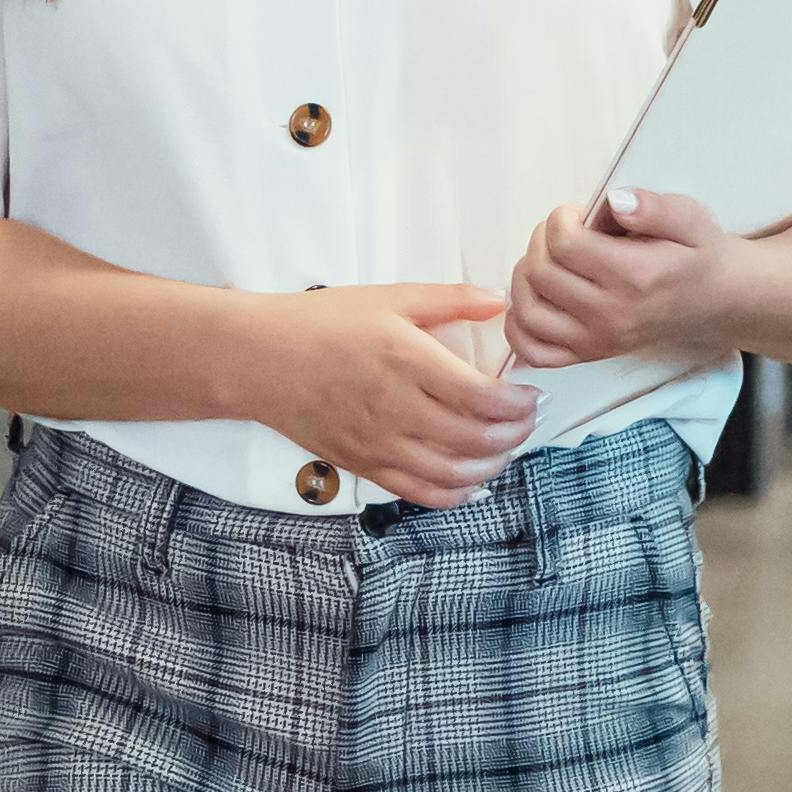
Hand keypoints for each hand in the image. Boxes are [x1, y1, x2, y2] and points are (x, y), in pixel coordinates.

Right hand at [240, 284, 536, 505]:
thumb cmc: (320, 324)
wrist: (259, 359)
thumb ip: (449, 300)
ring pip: (454, 473)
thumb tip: (499, 302)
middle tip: (527, 421)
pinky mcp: (363, 465)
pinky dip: (455, 493)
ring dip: (491, 466)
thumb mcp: (389, 297)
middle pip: (477, 439)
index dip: (519, 404)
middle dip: (515, 434)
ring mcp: (379, 443)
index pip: (484, 398)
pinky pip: (420, 492)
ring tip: (504, 448)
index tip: (532, 396)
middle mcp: (397, 408)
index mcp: (407, 360)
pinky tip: (470, 481)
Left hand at [506, 188, 742, 370]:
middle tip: (564, 232)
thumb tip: (615, 200)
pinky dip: (520, 327)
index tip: (578, 214)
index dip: (560, 218)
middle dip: (541, 241)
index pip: (564, 243)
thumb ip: (653, 207)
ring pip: (528, 311)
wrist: (718, 300)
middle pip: (540, 273)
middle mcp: (612, 314)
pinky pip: (535, 352)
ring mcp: (598, 340)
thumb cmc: (699, 255)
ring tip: (546, 260)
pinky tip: (533, 299)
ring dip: (524, 277)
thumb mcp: (690, 218)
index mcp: (634, 275)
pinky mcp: (590, 355)